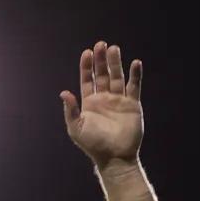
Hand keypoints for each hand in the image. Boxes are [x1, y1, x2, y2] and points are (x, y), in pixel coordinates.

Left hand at [61, 41, 143, 167]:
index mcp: (89, 103)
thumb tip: (64, 92)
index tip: (86, 53)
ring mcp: (119, 100)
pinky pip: (134, 86)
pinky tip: (135, 63)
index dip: (86, 66)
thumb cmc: (93, 144)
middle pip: (102, 74)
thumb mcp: (76, 128)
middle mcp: (104, 98)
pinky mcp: (132, 104)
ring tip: (114, 48)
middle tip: (100, 44)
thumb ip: (70, 110)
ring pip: (118, 76)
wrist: (114, 156)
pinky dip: (135, 74)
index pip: (87, 79)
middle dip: (101, 60)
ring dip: (116, 63)